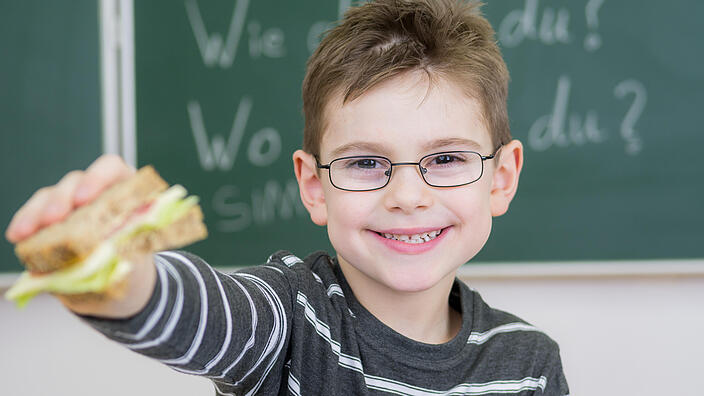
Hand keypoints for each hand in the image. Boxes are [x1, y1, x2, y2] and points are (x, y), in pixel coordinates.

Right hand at [5, 154, 135, 242]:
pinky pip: (36, 214)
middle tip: (54, 218)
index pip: (111, 168)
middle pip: (75, 182)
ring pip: (51, 196)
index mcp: (126, 187)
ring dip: (38, 212)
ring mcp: (72, 200)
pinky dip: (26, 224)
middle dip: (62, 199)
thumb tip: (108, 255)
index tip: (83, 199)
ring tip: (26, 232)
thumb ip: (124, 248)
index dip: (97, 179)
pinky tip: (17, 236)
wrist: (128, 271)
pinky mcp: (53, 216)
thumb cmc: (136, 253)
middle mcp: (97, 188)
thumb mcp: (137, 250)